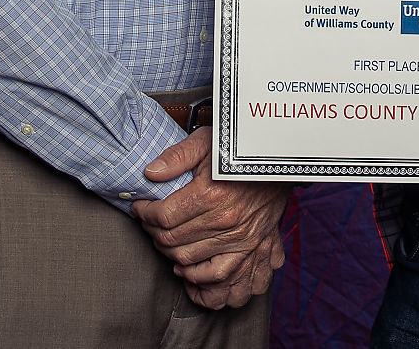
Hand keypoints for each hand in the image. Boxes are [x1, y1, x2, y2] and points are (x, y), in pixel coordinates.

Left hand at [133, 128, 290, 307]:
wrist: (278, 163)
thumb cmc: (241, 150)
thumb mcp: (207, 141)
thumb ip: (177, 156)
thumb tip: (150, 172)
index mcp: (210, 194)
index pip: (162, 216)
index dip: (144, 213)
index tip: (140, 207)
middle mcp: (223, 220)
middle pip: (171, 239)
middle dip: (152, 232)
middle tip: (148, 222)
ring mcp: (236, 238)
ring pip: (187, 259)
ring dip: (167, 252)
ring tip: (162, 240)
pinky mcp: (247, 249)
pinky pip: (216, 274)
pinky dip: (195, 277)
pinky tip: (183, 267)